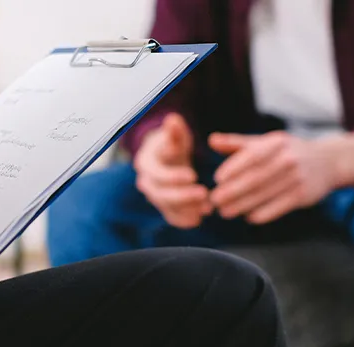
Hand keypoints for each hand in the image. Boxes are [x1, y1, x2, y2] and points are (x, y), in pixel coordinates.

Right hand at [135, 113, 211, 228]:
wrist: (167, 158)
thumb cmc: (172, 143)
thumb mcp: (175, 135)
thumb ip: (175, 131)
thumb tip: (173, 119)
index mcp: (145, 163)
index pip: (156, 173)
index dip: (173, 176)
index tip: (192, 175)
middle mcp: (146, 182)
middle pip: (160, 194)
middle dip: (182, 196)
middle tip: (204, 194)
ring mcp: (154, 196)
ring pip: (167, 207)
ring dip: (187, 209)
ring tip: (207, 207)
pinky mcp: (164, 207)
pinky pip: (171, 217)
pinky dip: (184, 220)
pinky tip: (200, 218)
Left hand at [208, 131, 353, 223]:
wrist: (328, 161)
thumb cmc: (288, 151)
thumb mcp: (266, 141)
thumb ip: (237, 143)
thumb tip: (211, 140)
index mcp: (276, 143)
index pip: (252, 155)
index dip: (233, 168)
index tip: (217, 179)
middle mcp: (288, 159)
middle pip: (256, 177)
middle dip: (233, 191)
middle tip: (214, 201)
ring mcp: (297, 178)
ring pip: (265, 194)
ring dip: (242, 205)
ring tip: (225, 212)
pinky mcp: (304, 195)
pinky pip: (279, 207)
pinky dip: (263, 214)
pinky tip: (248, 217)